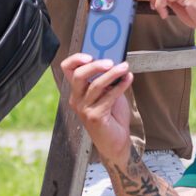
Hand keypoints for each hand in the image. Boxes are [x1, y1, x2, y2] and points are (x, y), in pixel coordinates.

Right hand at [61, 52, 135, 166]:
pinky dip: (120, 85)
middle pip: (78, 75)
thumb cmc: (112, 116)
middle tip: (111, 61)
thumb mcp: (108, 93)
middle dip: (95, 65)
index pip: (68, 69)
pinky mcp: (94, 117)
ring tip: (125, 68)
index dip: (76, 59)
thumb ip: (107, 79)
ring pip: (95, 85)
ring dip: (113, 74)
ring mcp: (84, 109)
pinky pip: (108, 96)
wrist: (116, 141)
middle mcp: (77, 99)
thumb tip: (115, 61)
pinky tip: (128, 79)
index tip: (90, 54)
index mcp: (77, 91)